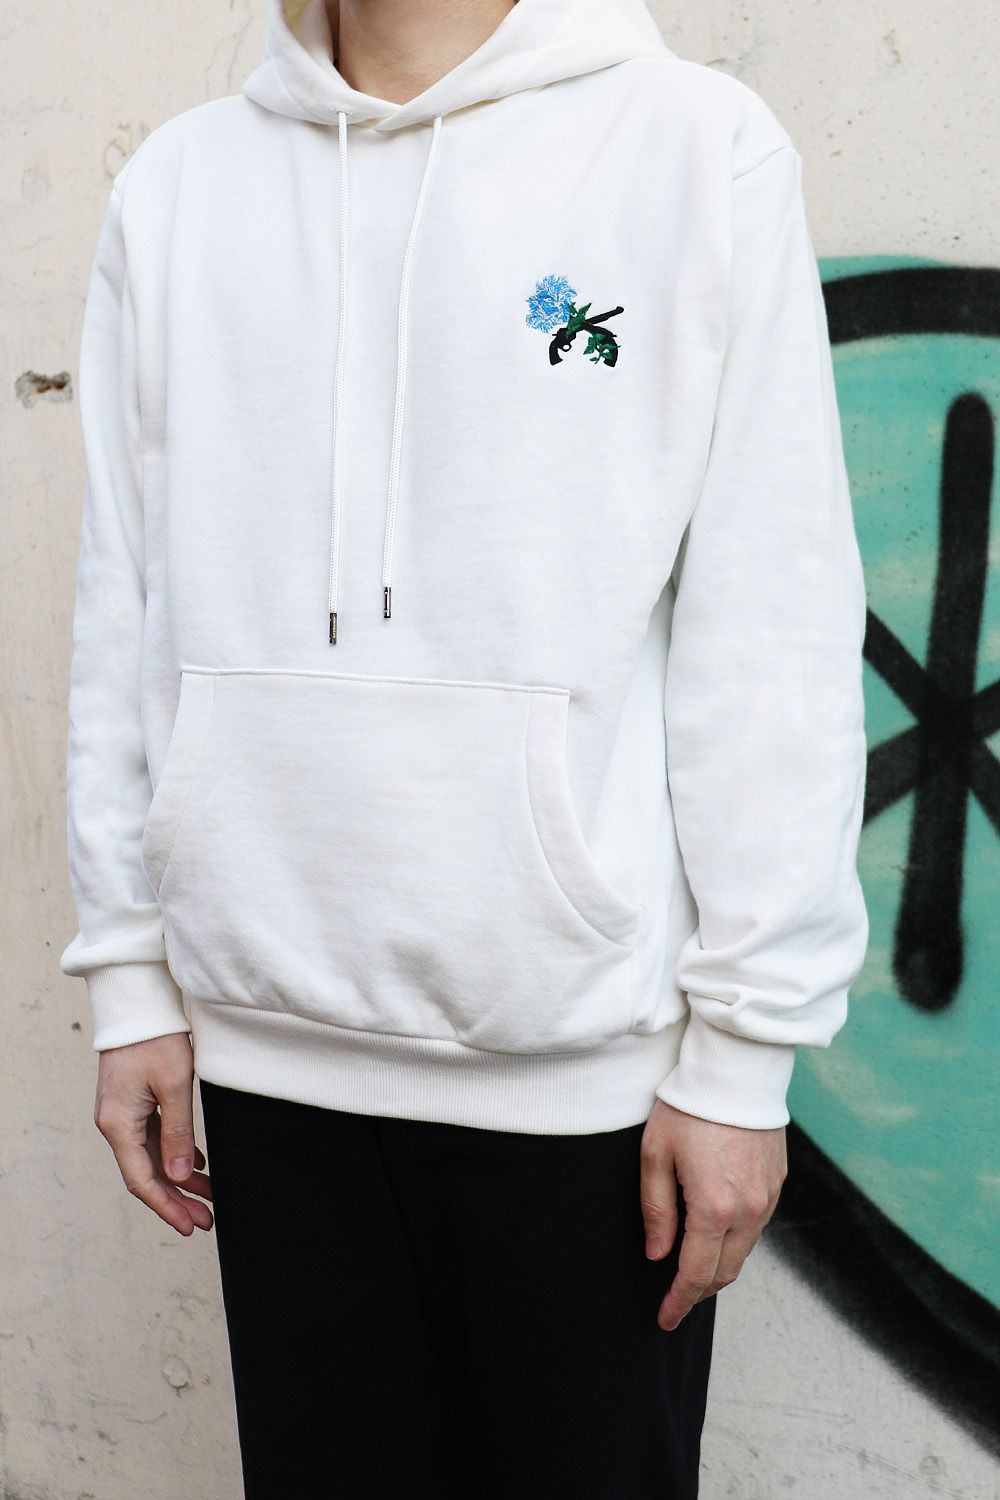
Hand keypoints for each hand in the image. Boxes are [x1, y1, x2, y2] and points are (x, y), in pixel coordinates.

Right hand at [94, 1032, 213, 1236]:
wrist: (139, 1002)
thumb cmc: (155, 1038)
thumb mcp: (174, 1086)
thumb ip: (177, 1134)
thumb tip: (177, 1177)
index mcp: (118, 1124)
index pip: (142, 1179)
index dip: (167, 1206)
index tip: (190, 1226)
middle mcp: (115, 1123)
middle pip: (146, 1173)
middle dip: (177, 1200)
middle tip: (206, 1221)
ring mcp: (123, 1113)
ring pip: (152, 1157)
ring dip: (179, 1179)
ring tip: (208, 1197)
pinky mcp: (133, 1102)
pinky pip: (153, 1138)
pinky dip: (175, 1153)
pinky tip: (196, 1165)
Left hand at [640, 1098, 785, 1330]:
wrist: (736, 1069)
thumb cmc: (689, 1106)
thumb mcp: (656, 1154)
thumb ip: (656, 1209)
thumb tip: (658, 1254)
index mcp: (715, 1208)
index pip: (697, 1274)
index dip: (679, 1301)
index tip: (665, 1318)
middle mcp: (749, 1210)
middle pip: (725, 1270)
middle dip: (699, 1291)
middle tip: (675, 1300)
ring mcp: (768, 1197)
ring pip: (744, 1250)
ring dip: (719, 1266)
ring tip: (692, 1271)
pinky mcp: (777, 1181)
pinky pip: (756, 1226)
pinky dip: (736, 1240)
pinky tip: (717, 1235)